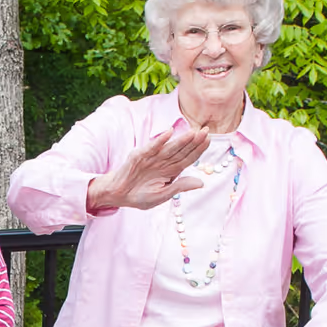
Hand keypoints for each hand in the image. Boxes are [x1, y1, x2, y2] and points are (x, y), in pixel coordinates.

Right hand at [86, 126, 209, 211]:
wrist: (118, 195)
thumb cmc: (139, 195)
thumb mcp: (162, 195)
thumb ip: (180, 187)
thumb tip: (201, 183)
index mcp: (171, 171)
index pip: (188, 158)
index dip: (199, 150)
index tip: (209, 140)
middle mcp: (163, 162)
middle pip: (181, 150)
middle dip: (194, 141)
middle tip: (206, 131)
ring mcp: (152, 158)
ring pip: (169, 148)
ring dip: (181, 140)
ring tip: (193, 133)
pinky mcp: (139, 156)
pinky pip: (151, 147)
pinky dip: (159, 141)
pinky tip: (169, 133)